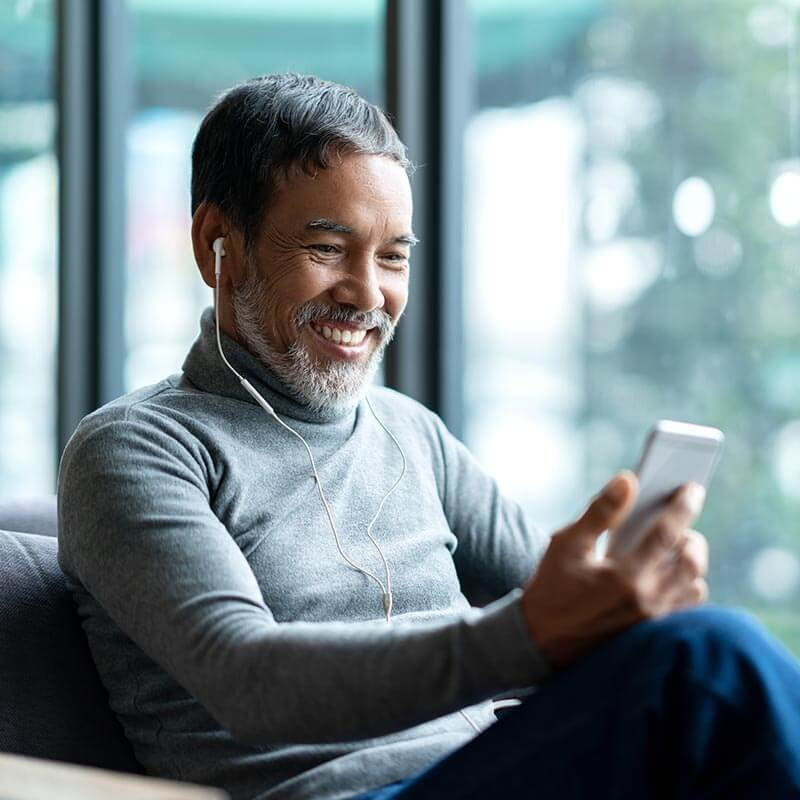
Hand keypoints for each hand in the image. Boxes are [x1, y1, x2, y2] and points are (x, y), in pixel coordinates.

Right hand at [521, 472, 708, 669]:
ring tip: (672, 548)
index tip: (692, 487)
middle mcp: (647, 600)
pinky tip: (667, 572)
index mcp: (625, 577)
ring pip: (696, 585)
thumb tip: (627, 481)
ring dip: (690, 562)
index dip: (682, 507)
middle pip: (692, 561)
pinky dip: (686, 585)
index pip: (666, 534)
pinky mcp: (653, 631)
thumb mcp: (567, 543)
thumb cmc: (552, 586)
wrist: (542, 639)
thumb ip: (600, 512)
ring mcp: (653, 619)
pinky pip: (687, 605)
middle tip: (678, 523)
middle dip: (692, 536)